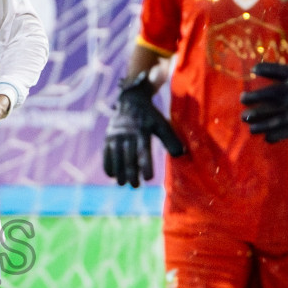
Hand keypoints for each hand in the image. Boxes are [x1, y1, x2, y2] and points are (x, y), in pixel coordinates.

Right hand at [103, 72, 185, 186]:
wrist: (131, 101)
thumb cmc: (150, 117)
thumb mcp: (162, 124)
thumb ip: (170, 139)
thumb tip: (181, 155)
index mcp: (142, 130)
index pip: (143, 150)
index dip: (145, 165)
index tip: (148, 178)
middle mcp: (128, 133)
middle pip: (128, 157)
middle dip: (131, 173)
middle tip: (135, 186)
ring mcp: (116, 136)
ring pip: (116, 157)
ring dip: (118, 172)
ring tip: (122, 184)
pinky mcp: (108, 138)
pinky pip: (106, 154)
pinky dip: (108, 165)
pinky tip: (112, 175)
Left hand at [240, 62, 287, 143]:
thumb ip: (271, 69)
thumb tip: (252, 69)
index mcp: (287, 90)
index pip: (265, 95)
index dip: (251, 98)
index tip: (243, 98)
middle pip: (269, 112)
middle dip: (255, 115)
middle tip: (243, 117)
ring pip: (277, 124)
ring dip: (263, 128)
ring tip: (251, 130)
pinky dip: (279, 136)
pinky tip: (268, 139)